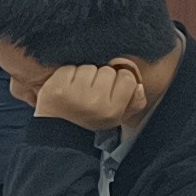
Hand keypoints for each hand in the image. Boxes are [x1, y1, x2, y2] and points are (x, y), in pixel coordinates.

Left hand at [33, 59, 152, 131]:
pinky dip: (68, 74)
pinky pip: (70, 67)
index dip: (120, 79)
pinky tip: (67, 86)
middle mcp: (95, 103)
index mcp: (112, 111)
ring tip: (79, 89)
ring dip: (84, 74)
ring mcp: (74, 95)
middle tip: (92, 90)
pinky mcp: (57, 87)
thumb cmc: (91, 118)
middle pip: (108, 70)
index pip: (127, 78)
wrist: (58, 128)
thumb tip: (139, 86)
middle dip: (101, 77)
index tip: (111, 87)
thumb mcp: (117, 117)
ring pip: (89, 67)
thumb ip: (135, 102)